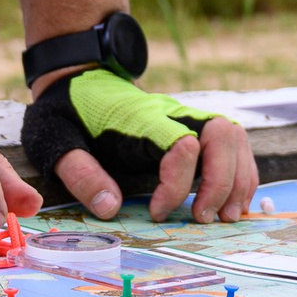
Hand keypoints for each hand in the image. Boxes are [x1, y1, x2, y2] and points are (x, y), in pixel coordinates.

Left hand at [21, 70, 258, 222]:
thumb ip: (81, 174)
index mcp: (141, 119)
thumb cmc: (68, 113)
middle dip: (221, 181)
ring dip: (238, 178)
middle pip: (222, 134)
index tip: (157, 213)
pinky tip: (231, 200)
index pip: (181, 144)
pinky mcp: (192, 125)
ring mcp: (186, 116)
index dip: (177, 184)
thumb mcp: (57, 142)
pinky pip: (232, 143)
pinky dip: (240, 171)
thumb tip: (111, 208)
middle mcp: (172, 113)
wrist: (78, 78)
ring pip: (234, 136)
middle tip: (203, 218)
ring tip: (227, 216)